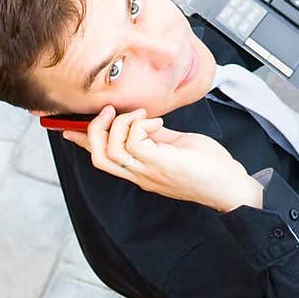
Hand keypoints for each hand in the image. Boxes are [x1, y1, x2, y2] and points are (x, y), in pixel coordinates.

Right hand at [62, 105, 263, 211]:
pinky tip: (155, 123)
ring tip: (142, 115)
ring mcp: (148, 171)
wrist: (230, 186)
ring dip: (122, 123)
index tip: (68, 127)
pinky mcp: (160, 164)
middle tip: (109, 110)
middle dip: (95, 129)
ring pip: (110, 149)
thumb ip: (155, 136)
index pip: (103, 158)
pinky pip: (132, 141)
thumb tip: (141, 122)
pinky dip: (139, 125)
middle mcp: (139, 174)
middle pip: (98, 156)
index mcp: (141, 170)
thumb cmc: (209, 167)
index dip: (83, 141)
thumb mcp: (175, 146)